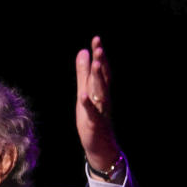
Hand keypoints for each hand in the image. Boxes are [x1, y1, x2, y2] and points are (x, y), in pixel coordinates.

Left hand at [75, 36, 120, 173]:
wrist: (101, 147)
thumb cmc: (92, 119)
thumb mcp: (85, 93)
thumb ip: (83, 74)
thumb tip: (83, 52)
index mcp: (101, 91)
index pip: (102, 70)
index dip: (99, 55)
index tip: (96, 39)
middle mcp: (103, 99)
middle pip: (103, 78)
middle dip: (101, 62)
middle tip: (99, 47)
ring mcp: (100, 111)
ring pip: (101, 93)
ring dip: (99, 79)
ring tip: (96, 64)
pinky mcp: (94, 124)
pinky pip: (92, 113)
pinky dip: (88, 104)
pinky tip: (83, 95)